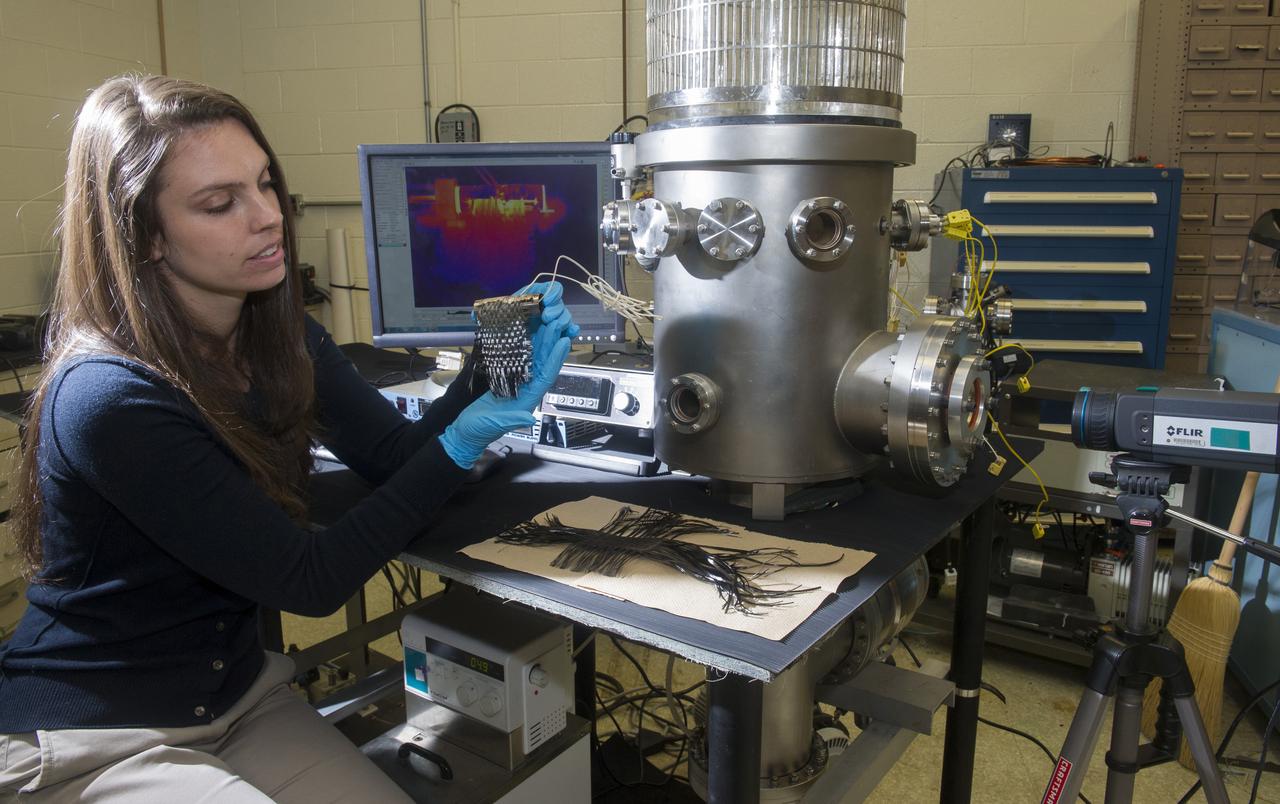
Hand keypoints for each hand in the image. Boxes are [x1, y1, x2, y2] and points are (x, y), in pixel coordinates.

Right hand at [440, 282, 577, 467]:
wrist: (465, 434)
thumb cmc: (478, 431)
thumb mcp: (493, 425)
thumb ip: (511, 421)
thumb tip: (530, 418)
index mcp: (527, 401)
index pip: (545, 377)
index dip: (555, 359)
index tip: (564, 341)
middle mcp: (526, 391)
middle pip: (542, 363)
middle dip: (550, 343)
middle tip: (557, 322)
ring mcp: (517, 385)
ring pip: (532, 360)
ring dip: (540, 342)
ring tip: (546, 322)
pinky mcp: (506, 381)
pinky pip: (519, 361)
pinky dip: (524, 347)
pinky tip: (526, 333)